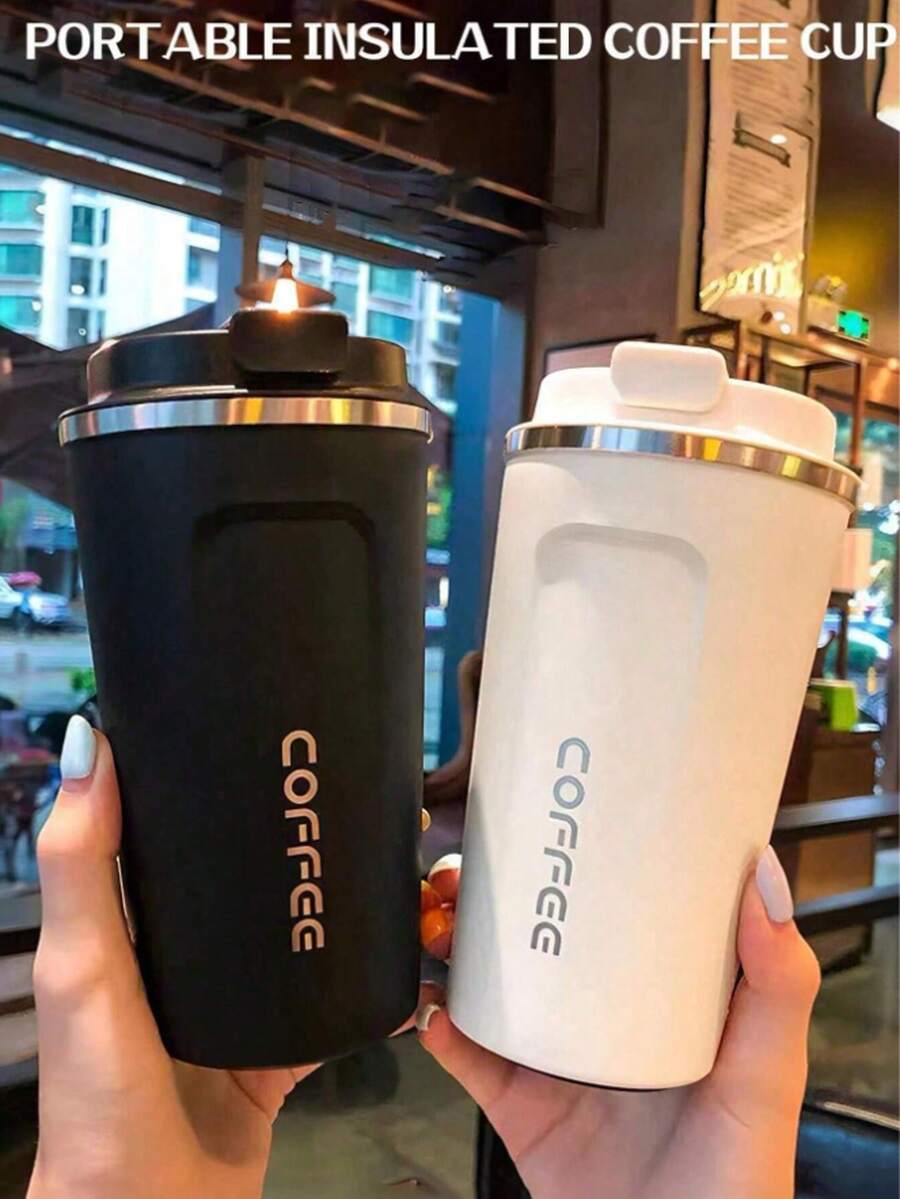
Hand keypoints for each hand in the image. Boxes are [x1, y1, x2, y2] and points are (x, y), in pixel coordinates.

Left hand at [27, 717, 421, 1198]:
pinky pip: (333, 1001)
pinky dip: (367, 977)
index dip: (201, 772)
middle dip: (291, 830)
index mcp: (130, 922)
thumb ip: (84, 864)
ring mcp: (237, 1001)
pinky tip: (404, 940)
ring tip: (387, 846)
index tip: (255, 718)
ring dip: (336, 896)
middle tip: (350, 780)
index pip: (166, 826)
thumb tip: (88, 741)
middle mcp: (186, 953)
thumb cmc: (100, 1091)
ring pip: (296, 930)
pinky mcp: (281, 1047)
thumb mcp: (84, 966)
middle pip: (244, 874)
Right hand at [417, 848, 818, 1198]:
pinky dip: (439, 1026)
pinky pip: (468, 1056)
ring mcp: (556, 1061)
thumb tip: (763, 878)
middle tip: (465, 873)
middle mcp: (601, 1019)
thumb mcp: (768, 1072)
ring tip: (437, 925)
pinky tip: (432, 1006)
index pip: (614, 909)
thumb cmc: (739, 1181)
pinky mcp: (519, 1108)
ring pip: (489, 985)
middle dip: (489, 896)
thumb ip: (778, 983)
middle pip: (534, 937)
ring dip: (452, 947)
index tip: (544, 820)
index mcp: (658, 996)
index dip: (574, 861)